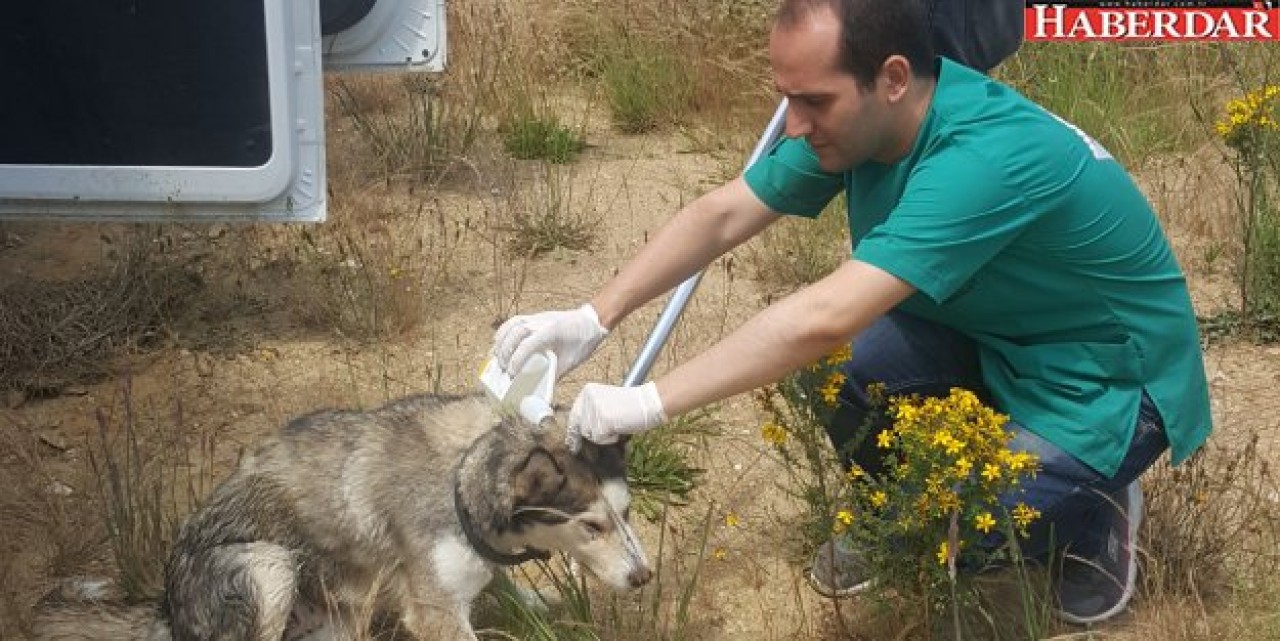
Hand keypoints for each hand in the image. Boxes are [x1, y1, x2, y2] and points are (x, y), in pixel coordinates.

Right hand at [492, 304, 607, 378]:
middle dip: (505, 352)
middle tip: (502, 369)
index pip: (527, 344)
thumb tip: (542, 393)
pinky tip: (498, 342)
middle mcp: (541, 322)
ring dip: (501, 341)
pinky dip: (504, 331)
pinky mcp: (534, 318)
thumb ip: (555, 374)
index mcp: (552, 331)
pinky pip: (514, 321)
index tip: (511, 374)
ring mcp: (537, 318)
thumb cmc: (583, 342)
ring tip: (495, 357)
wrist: (591, 322)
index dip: (516, 359)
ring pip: (512, 325)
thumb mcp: (571, 361)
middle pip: (515, 333)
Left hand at [567, 382, 666, 450]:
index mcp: (588, 391)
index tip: (572, 442)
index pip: (574, 414)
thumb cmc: (632, 404)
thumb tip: (578, 431)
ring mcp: (595, 409)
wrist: (648, 402)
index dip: (573, 430)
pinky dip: (610, 438)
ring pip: (589, 434)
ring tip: (616, 427)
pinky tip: (619, 430)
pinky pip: (600, 438)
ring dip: (602, 436)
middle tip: (586, 446)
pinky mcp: (603, 421)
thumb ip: (592, 413)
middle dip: (589, 434)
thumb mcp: (606, 403)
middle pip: (580, 426)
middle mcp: (588, 398)